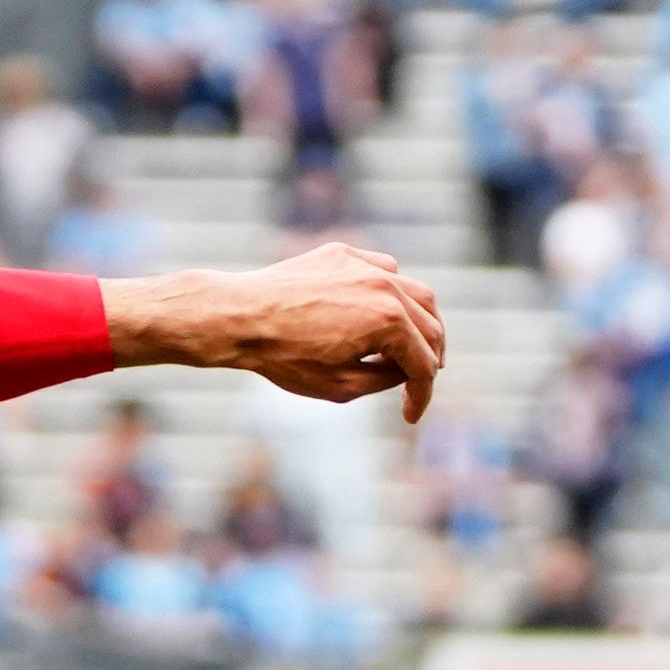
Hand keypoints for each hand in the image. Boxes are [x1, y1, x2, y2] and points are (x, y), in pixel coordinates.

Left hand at [102, 248, 447, 422]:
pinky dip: (393, 294)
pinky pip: (384, 271)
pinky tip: (382, 314)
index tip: (411, 415)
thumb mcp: (341, 387)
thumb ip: (385, 380)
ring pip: (415, 293)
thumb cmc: (284, 358)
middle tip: (419, 381)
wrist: (238, 318)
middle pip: (430, 325)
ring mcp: (365, 265)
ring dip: (419, 324)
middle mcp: (385, 285)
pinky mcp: (344, 254)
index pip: (423, 364)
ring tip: (409, 348)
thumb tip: (407, 369)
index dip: (421, 395)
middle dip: (429, 358)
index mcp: (388, 321)